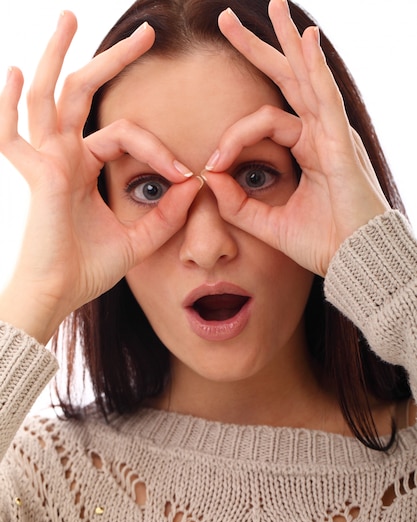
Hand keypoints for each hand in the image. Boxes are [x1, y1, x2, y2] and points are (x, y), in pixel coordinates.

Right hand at [0, 13, 200, 342]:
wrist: (61, 294)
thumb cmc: (91, 269)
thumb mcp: (139, 240)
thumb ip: (166, 216)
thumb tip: (197, 187)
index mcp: (86, 167)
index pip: (126, 135)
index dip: (161, 151)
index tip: (189, 176)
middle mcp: (65, 156)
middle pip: (86, 94)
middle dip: (114, 60)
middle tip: (146, 32)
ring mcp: (47, 161)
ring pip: (50, 97)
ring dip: (58, 56)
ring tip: (70, 17)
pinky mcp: (37, 176)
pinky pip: (13, 136)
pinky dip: (8, 106)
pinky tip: (11, 72)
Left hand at [205, 0, 390, 275]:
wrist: (353, 262)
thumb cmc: (321, 244)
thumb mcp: (268, 223)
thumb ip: (238, 202)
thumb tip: (208, 177)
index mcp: (306, 150)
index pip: (263, 122)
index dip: (231, 138)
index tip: (210, 164)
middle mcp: (320, 135)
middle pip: (286, 81)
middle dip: (258, 49)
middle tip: (226, 20)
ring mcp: (333, 135)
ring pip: (307, 78)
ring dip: (290, 42)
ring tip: (275, 6)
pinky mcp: (341, 145)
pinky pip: (326, 99)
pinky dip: (316, 68)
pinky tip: (306, 38)